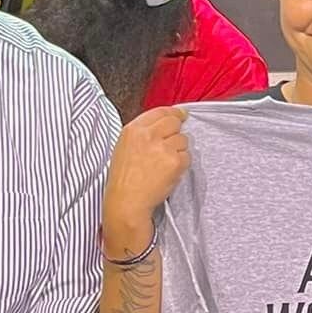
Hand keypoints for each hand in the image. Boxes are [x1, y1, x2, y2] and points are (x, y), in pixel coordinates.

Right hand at [103, 107, 191, 256]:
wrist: (127, 201)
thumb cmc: (124, 179)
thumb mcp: (124, 147)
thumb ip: (142, 134)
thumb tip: (163, 125)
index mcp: (133, 130)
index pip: (160, 111)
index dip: (174, 113)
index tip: (181, 114)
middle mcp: (148, 135)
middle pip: (175, 122)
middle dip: (177, 132)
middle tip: (172, 145)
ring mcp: (162, 147)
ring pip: (183, 140)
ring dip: (179, 151)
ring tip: (164, 164)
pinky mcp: (174, 161)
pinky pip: (187, 156)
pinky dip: (182, 165)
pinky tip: (168, 173)